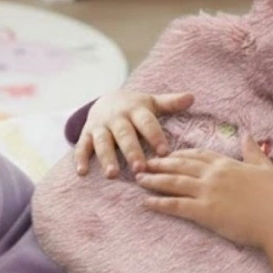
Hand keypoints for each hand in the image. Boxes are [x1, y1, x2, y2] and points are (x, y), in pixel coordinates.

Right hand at [73, 89, 194, 177]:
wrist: (106, 100)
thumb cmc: (135, 108)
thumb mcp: (151, 102)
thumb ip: (170, 103)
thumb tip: (192, 97)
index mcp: (135, 109)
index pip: (146, 122)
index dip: (154, 136)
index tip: (164, 152)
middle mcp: (116, 118)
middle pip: (124, 134)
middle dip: (131, 151)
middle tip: (139, 168)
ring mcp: (100, 126)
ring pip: (103, 142)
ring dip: (106, 158)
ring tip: (112, 175)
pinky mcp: (86, 135)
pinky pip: (82, 147)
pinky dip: (80, 159)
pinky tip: (82, 173)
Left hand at [134, 134, 272, 248]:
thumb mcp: (264, 167)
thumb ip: (252, 150)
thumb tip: (247, 134)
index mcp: (226, 163)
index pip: (197, 154)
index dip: (179, 154)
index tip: (166, 154)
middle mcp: (213, 174)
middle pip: (179, 165)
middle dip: (159, 164)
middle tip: (143, 163)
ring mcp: (207, 192)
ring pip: (173, 182)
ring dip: (154, 180)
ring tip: (139, 179)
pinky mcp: (205, 211)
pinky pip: (176, 205)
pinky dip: (159, 203)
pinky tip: (146, 202)